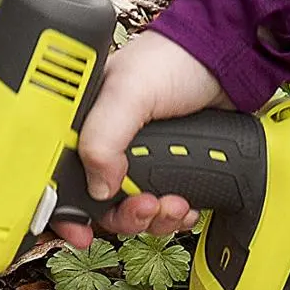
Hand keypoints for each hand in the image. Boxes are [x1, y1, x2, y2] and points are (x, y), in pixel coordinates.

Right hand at [51, 30, 234, 248]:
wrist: (230, 59)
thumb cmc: (175, 58)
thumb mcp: (129, 91)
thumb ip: (103, 137)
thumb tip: (97, 188)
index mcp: (83, 127)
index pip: (59, 178)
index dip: (65, 212)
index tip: (80, 231)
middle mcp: (106, 147)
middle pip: (99, 206)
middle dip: (124, 216)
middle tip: (145, 207)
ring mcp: (138, 162)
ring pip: (132, 212)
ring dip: (153, 218)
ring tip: (174, 203)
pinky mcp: (167, 170)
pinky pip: (161, 210)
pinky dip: (173, 216)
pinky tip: (186, 203)